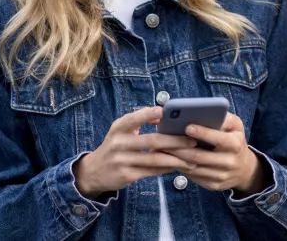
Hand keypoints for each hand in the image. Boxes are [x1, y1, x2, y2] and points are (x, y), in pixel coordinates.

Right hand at [74, 107, 197, 199]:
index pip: (134, 118)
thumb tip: (162, 114)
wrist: (94, 171)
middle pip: (152, 140)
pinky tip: (178, 166)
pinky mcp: (127, 175)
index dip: (148, 114)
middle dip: (175, 141)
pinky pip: (152, 171)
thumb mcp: (120, 131)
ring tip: (192, 158)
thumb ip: (139, 122)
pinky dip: (167, 168)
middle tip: (192, 141)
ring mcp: (123, 160)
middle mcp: (119, 143)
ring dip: (176, 159)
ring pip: (155, 159)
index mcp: (118, 128)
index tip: (164, 111)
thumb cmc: (114, 146)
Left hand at [164, 113, 268, 194]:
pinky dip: (180, 167)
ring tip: (162, 149)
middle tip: (164, 139)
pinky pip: (193, 176)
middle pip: (199, 156)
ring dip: (176, 158)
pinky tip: (171, 159)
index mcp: (235, 144)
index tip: (187, 126)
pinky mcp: (213, 185)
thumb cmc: (234, 140)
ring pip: (193, 168)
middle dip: (180, 147)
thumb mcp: (235, 126)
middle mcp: (229, 162)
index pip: (218, 139)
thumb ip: (223, 118)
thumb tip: (204, 111)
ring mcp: (221, 176)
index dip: (202, 133)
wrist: (244, 169)